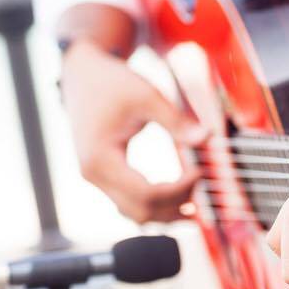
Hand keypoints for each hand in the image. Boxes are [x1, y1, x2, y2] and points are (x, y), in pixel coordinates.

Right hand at [61, 40, 207, 223]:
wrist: (82, 74)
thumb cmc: (112, 82)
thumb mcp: (147, 95)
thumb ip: (176, 121)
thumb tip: (207, 137)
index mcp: (101, 159)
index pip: (147, 194)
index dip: (179, 189)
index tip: (200, 171)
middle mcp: (94, 175)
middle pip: (141, 211)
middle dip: (176, 204)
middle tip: (201, 183)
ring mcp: (96, 179)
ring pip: (135, 214)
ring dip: (166, 210)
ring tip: (195, 196)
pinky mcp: (102, 176)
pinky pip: (130, 203)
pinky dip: (155, 204)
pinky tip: (178, 194)